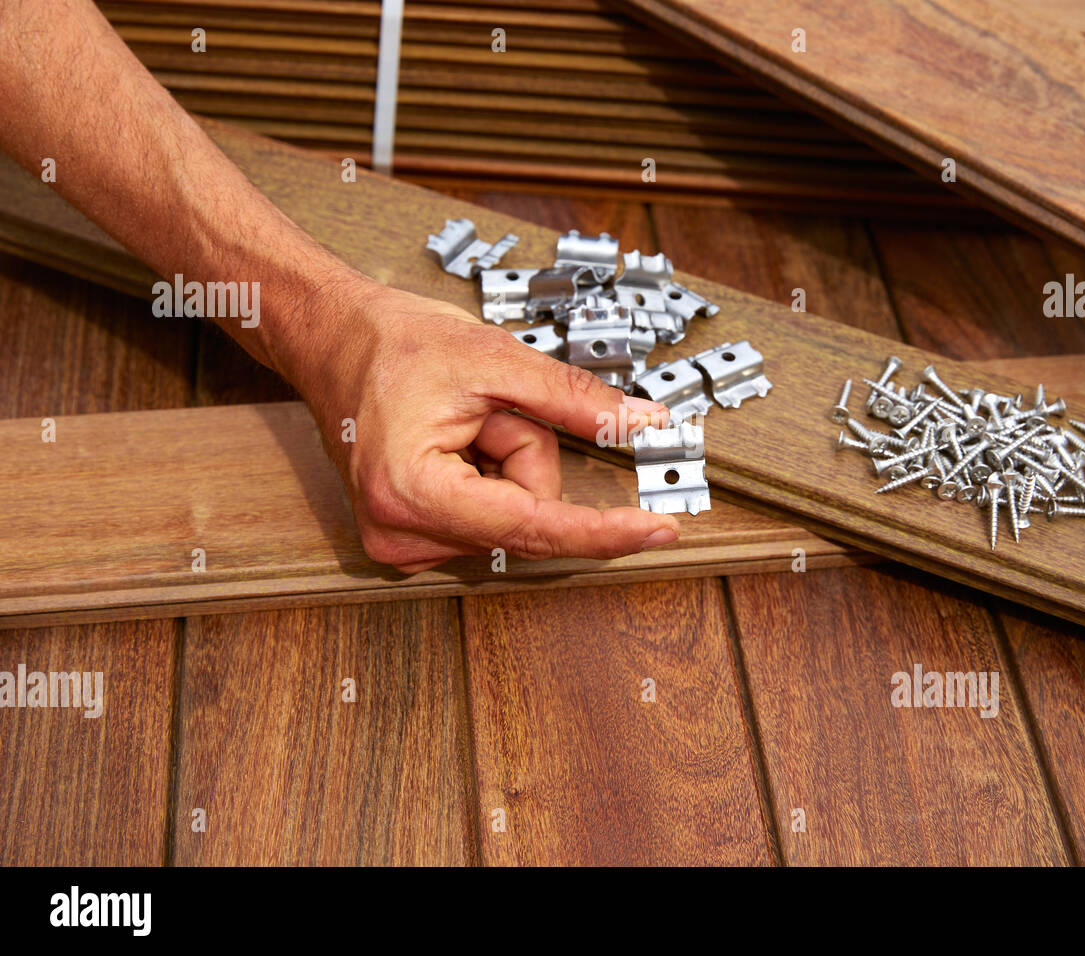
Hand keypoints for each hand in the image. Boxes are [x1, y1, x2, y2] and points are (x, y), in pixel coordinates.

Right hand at [286, 282, 680, 572]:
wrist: (333, 340)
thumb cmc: (395, 344)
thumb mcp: (497, 359)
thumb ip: (575, 400)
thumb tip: (644, 423)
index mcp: (414, 492)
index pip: (534, 527)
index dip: (604, 531)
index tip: (661, 532)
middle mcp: (402, 534)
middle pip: (527, 517)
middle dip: (524, 456)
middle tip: (484, 409)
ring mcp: (401, 543)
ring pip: (513, 519)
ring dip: (504, 466)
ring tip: (458, 423)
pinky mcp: (410, 540)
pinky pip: (489, 522)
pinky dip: (489, 480)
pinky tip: (452, 445)